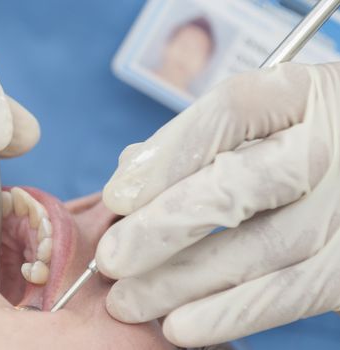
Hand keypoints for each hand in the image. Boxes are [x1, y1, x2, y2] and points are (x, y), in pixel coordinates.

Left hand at [95, 62, 339, 346]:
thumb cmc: (297, 143)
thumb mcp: (261, 120)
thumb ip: (198, 139)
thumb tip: (130, 171)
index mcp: (300, 94)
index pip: (229, 113)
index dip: (166, 156)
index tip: (115, 197)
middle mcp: (329, 146)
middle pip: (237, 186)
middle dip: (162, 228)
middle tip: (111, 259)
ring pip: (257, 249)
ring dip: (180, 282)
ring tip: (127, 301)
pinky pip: (288, 295)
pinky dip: (228, 314)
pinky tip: (177, 326)